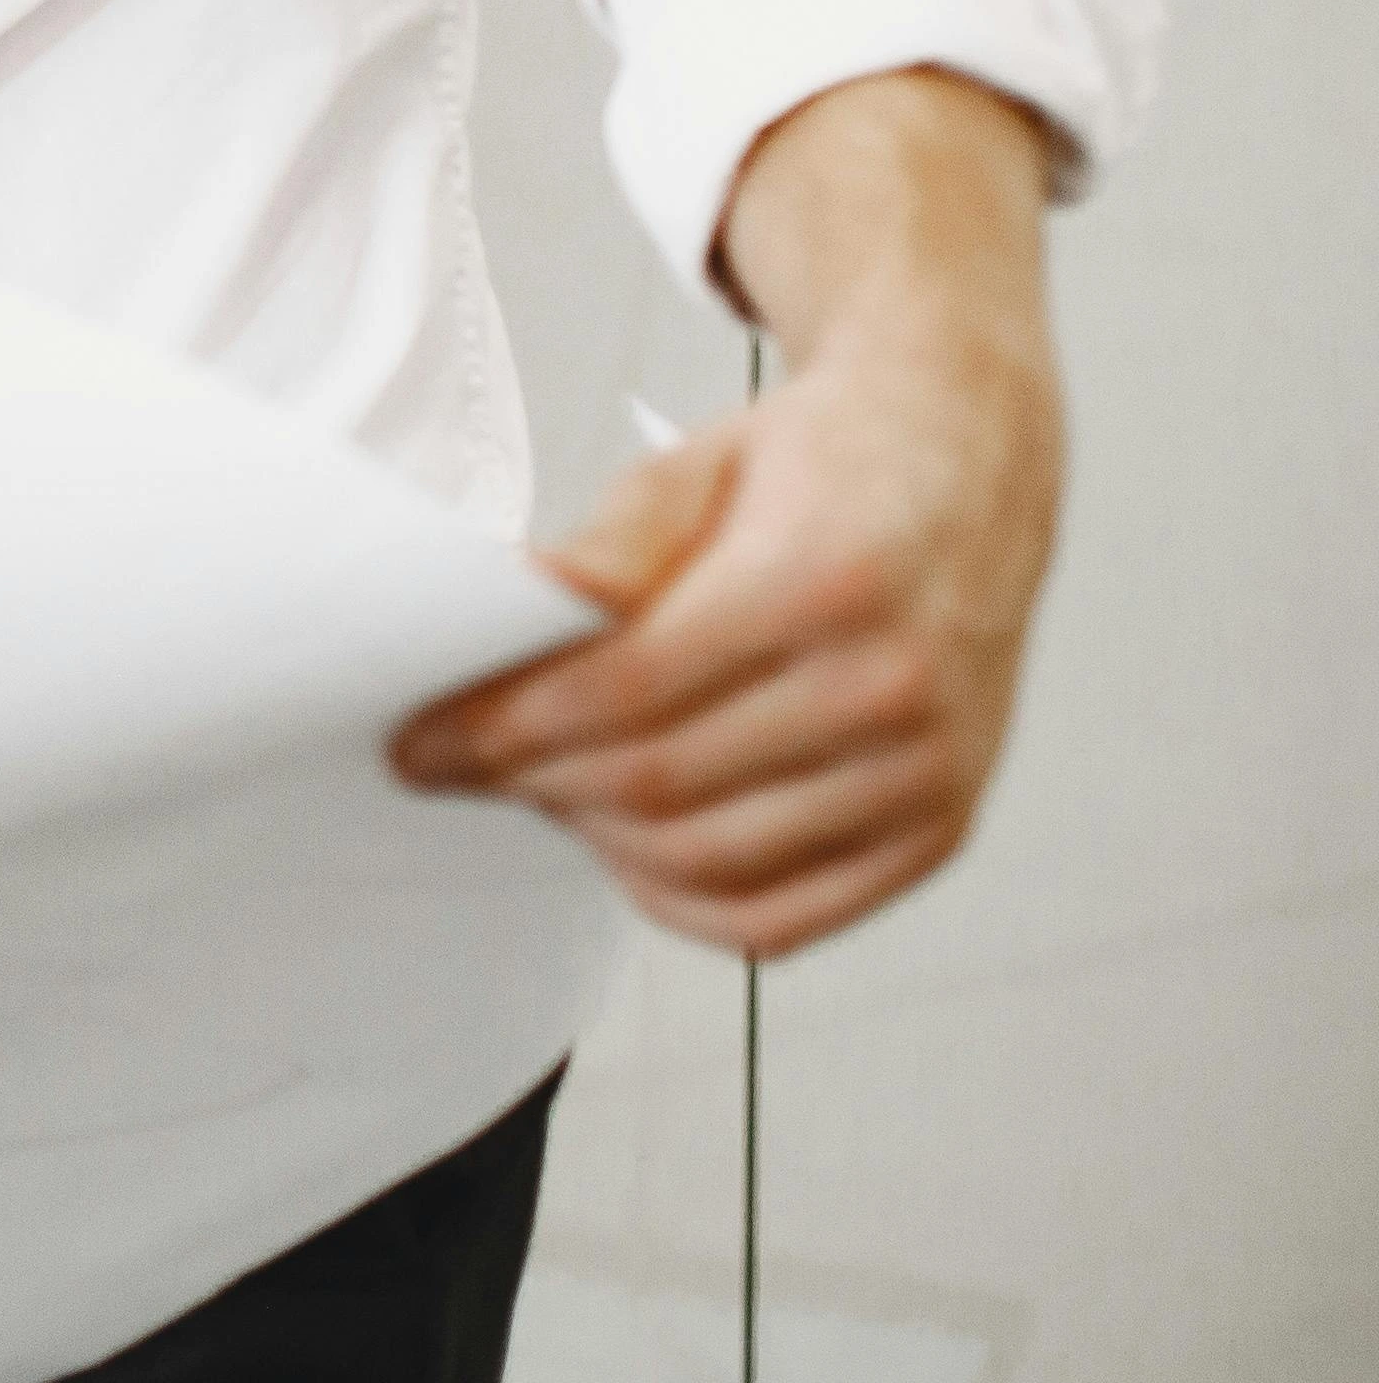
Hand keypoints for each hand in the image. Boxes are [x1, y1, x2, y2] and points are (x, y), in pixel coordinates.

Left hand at [392, 69, 1064, 954]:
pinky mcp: (940, 830)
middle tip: (459, 764)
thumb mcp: (693, 468)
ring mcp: (930, 772)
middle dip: (530, 782)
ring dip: (595, 838)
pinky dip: (682, 898)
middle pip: (659, 786)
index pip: (624, 692)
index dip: (502, 726)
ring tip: (539, 787)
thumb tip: (497, 626)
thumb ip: (599, 556)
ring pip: (712, 862)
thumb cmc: (821, 468)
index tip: (423, 738)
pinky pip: (784, 918)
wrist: (961, 464)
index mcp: (826, 583)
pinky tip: (625, 845)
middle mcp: (894, 687)